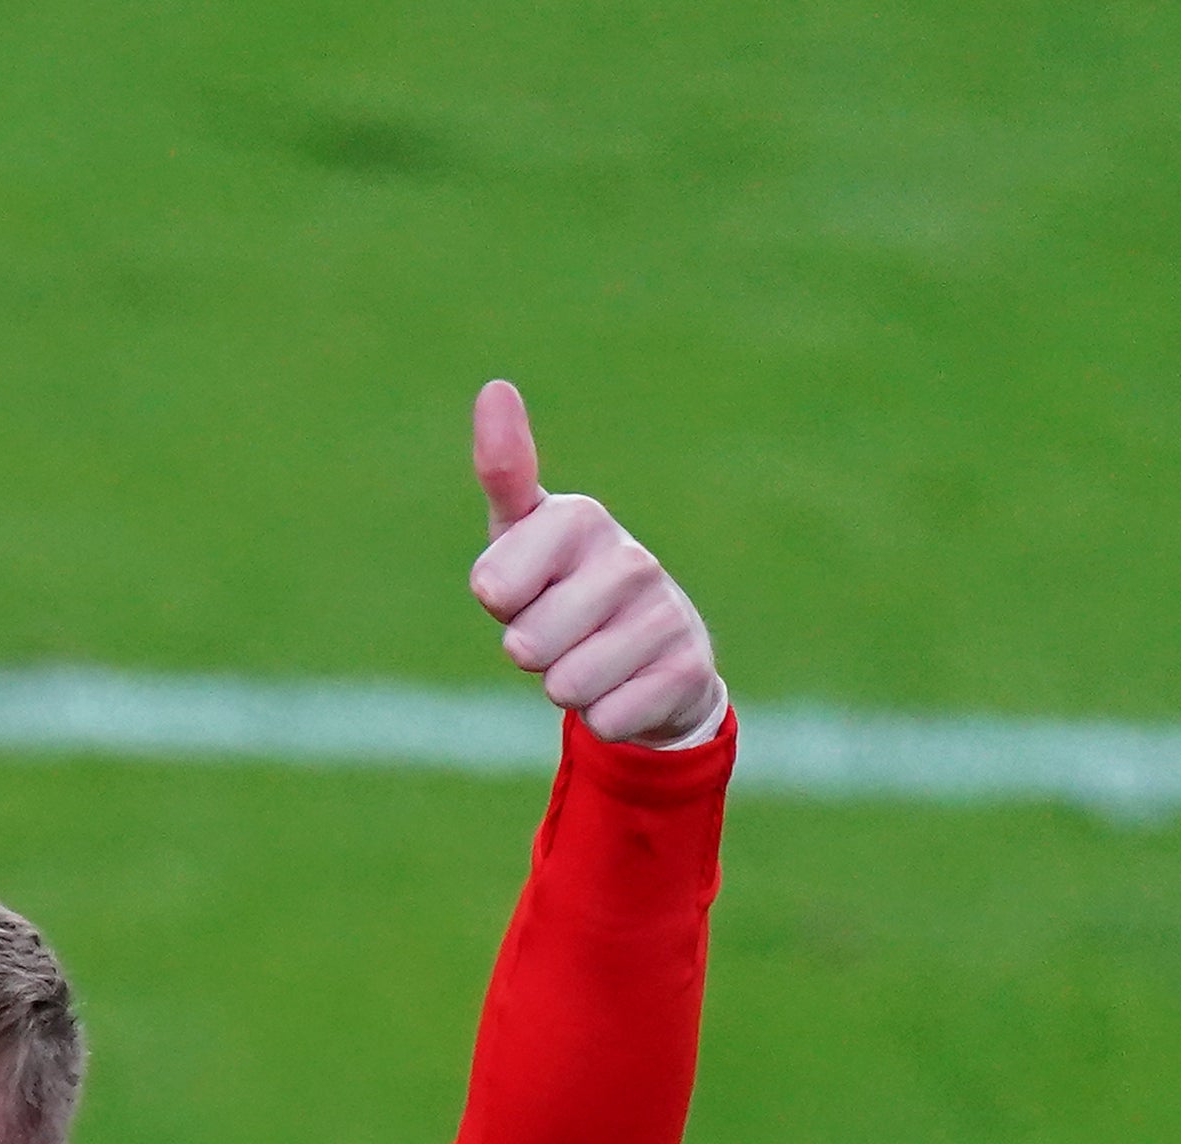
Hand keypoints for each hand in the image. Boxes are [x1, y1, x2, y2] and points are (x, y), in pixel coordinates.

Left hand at [465, 382, 719, 744]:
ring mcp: (663, 611)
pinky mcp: (688, 667)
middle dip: (532, 653)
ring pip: (565, 687)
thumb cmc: (566, 585)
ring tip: (594, 657)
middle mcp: (629, 557)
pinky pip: (605, 718)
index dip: (500, 603)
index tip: (525, 587)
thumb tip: (495, 387)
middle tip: (563, 632)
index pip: (492, 586)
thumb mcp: (523, 533)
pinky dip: (605, 716)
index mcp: (579, 518)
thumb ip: (504, 470)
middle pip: (525, 646)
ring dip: (568, 686)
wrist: (655, 654)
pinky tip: (627, 686)